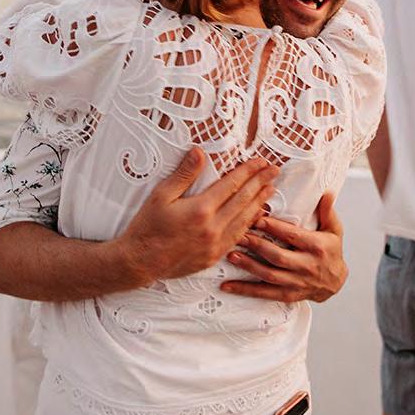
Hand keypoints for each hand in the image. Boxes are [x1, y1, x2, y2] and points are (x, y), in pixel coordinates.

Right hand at [114, 148, 277, 288]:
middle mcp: (212, 228)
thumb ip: (184, 174)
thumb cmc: (147, 227)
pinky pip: (237, 237)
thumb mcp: (161, 195)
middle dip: (261, 183)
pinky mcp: (213, 257)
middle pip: (244, 200)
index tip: (261, 162)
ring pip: (245, 220)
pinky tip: (255, 217)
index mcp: (201, 210)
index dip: (249, 171)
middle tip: (274, 171)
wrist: (140, 262)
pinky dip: (249, 224)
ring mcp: (215, 244)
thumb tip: (199, 153)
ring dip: (259, 203)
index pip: (232, 185)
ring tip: (271, 190)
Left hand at [221, 193, 347, 303]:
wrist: (335, 283)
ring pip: (269, 275)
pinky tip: (227, 285)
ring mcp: (296, 283)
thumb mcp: (334, 230)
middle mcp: (307, 266)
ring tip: (231, 255)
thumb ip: (327, 211)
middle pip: (278, 256)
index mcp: (317, 247)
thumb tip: (327, 192)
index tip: (257, 218)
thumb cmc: (331, 251)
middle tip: (238, 235)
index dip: (275, 228)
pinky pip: (264, 293)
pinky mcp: (287, 295)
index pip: (293, 236)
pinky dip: (244, 290)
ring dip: (248, 266)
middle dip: (257, 246)